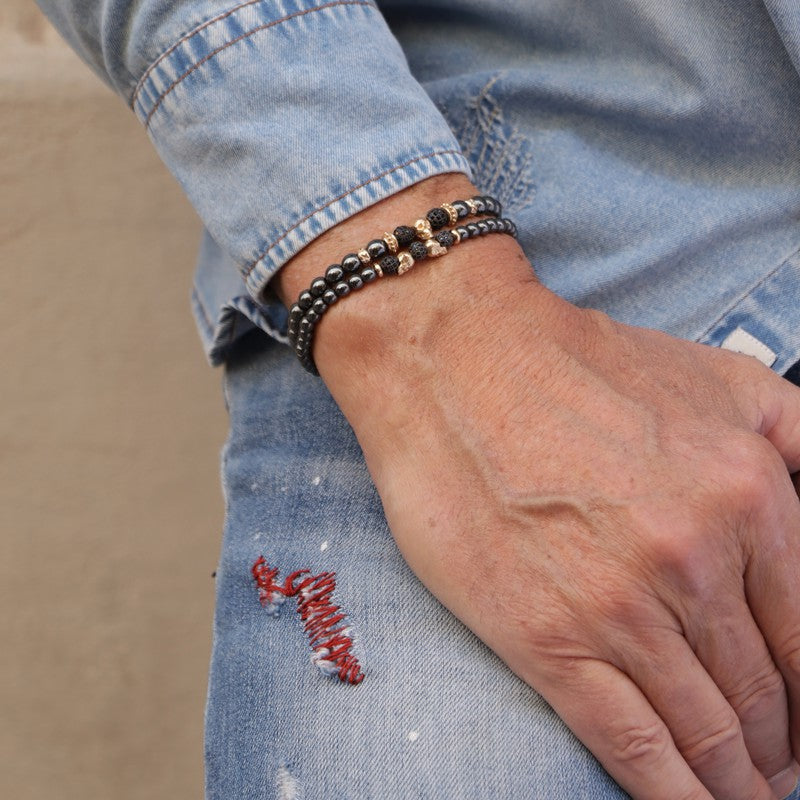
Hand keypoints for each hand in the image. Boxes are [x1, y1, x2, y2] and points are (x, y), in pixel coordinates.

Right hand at [277, 175, 799, 798]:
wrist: (456, 361)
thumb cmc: (576, 367)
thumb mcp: (719, 378)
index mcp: (747, 495)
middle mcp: (693, 561)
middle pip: (764, 693)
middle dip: (780, 745)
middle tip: (777, 768)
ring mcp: (617, 606)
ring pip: (704, 728)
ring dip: (734, 779)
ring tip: (744, 795)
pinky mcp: (546, 638)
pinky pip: (630, 743)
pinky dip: (672, 793)